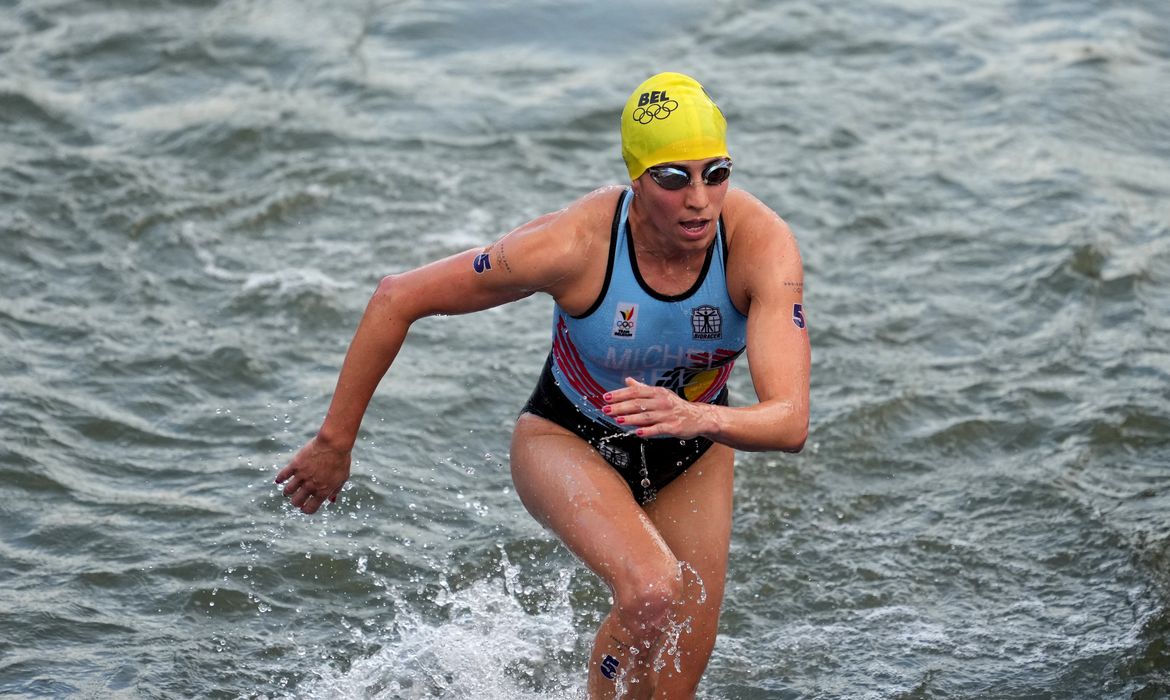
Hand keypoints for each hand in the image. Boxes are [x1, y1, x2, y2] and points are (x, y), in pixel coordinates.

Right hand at [274, 436, 351, 513]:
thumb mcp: (342, 478)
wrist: (334, 443)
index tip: (304, 507)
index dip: (306, 509)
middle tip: (297, 498)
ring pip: (288, 490)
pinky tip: (280, 480)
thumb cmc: (341, 460)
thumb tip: (331, 501)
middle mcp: (311, 486)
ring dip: (288, 492)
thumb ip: (335, 490)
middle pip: (296, 502)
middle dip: (296, 502)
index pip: (310, 508)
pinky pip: (283, 475)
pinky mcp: (295, 465)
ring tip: (290, 489)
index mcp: (323, 492)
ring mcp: (302, 476)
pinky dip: (280, 479)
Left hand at [602, 378, 717, 439]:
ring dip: (630, 419)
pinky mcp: (673, 427)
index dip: (620, 394)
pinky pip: (658, 429)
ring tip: (617, 420)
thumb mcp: (660, 394)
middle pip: (638, 404)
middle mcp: (662, 401)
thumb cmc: (675, 406)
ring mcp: (668, 414)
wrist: (698, 417)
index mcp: (657, 392)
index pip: (635, 392)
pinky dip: (647, 431)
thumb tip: (627, 380)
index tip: (606, 398)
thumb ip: (642, 389)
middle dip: (620, 407)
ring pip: (646, 416)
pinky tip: (637, 432)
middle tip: (606, 410)